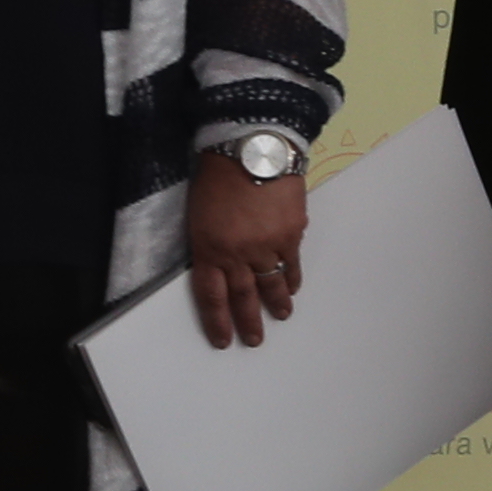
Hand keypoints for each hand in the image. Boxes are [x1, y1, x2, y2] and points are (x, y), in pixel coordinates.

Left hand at [186, 159, 308, 347]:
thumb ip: (208, 244)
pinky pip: (292, 263)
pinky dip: (292, 278)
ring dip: (276, 303)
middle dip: (248, 322)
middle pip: (243, 296)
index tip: (224, 340)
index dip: (217, 321)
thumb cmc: (217, 177)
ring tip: (281, 316)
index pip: (211, 296)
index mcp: (209, 249)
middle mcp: (238, 254)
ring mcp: (267, 245)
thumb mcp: (199, 215)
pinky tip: (292, 287)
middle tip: (255, 341)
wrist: (252, 149)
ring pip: (271, 283)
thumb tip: (221, 265)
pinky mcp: (292, 233)